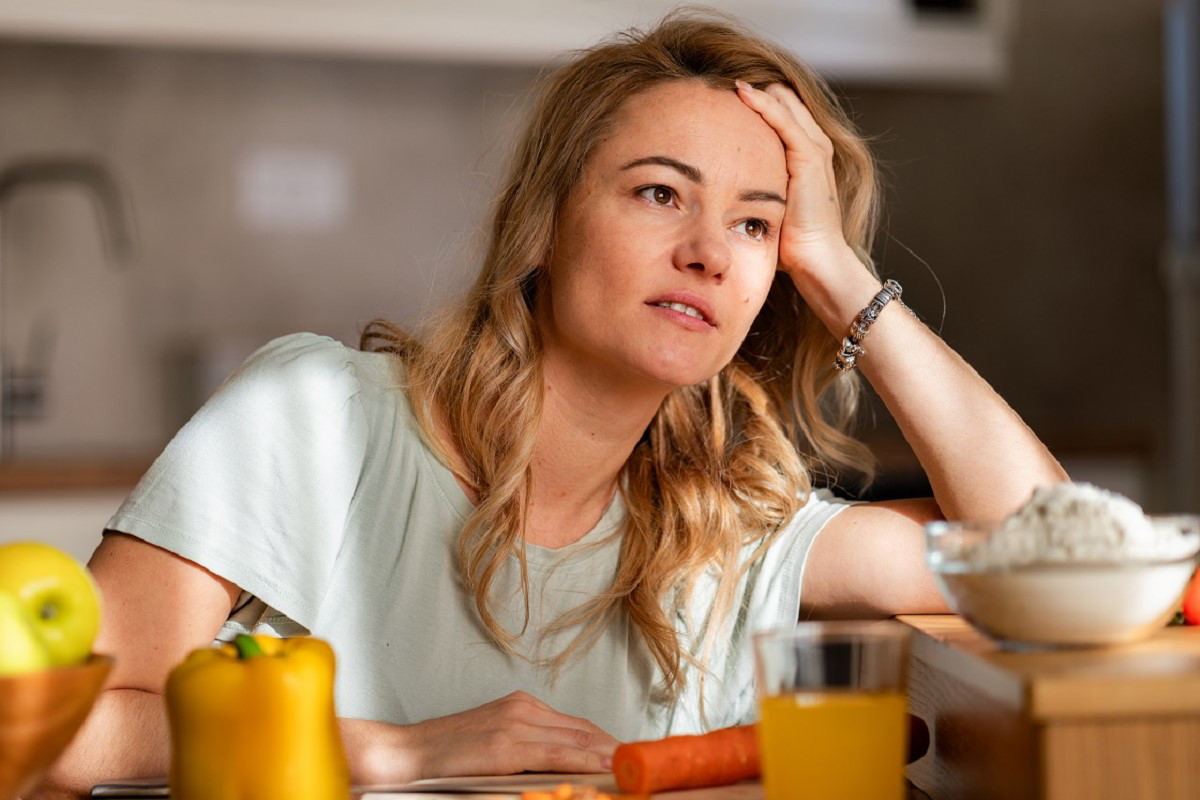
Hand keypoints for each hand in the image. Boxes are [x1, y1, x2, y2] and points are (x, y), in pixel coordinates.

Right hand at [406, 691, 618, 779]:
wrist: (405, 754)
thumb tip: (563, 767)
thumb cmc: (444, 756)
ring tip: (631, 767)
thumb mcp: (492, 743)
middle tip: (639, 763)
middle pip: (582, 729)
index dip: (605, 741)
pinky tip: (604, 766)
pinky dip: (584, 759)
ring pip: (575, 738)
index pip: (576, 724)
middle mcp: (521, 709)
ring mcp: (514, 724)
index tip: (627, 756)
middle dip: (613, 747)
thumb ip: (526, 748)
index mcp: (519, 706)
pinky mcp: (504, 745)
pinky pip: (556, 752)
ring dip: (607, 754)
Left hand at [734, 81, 853, 282]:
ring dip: (756, 90)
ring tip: (725, 81)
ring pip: (784, 102)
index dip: (755, 103)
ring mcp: (814, 148)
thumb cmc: (791, 241)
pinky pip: (783, 119)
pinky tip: (741, 93)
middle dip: (754, 92)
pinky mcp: (809, 156)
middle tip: (717, 87)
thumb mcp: (770, 205)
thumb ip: (756, 188)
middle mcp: (815, 145)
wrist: (816, 258)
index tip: (721, 101)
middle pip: (784, 99)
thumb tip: (722, 188)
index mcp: (806, 155)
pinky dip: (763, 103)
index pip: (782, 113)